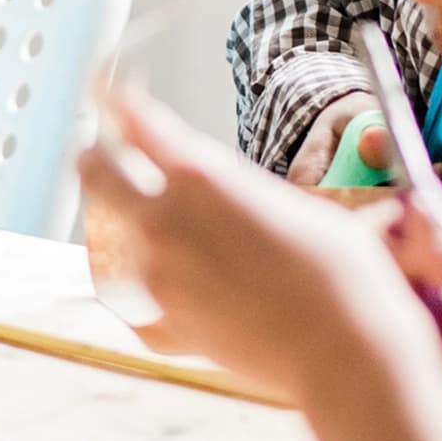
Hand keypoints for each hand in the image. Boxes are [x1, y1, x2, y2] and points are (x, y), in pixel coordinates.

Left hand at [78, 85, 441, 440]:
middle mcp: (164, 220)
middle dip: (95, 156)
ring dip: (122, 229)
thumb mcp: (294, 205)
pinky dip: (145, 299)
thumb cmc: (341, 273)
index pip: (135, 120)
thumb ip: (239, 190)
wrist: (347, 351)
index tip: (106, 89)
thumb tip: (221, 191)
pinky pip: (133, 306)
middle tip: (100, 153)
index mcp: (199, 175)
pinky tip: (162, 294)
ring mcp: (157, 277)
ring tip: (148, 228)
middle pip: (95, 172)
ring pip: (107, 240)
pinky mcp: (164, 327)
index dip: (115, 99)